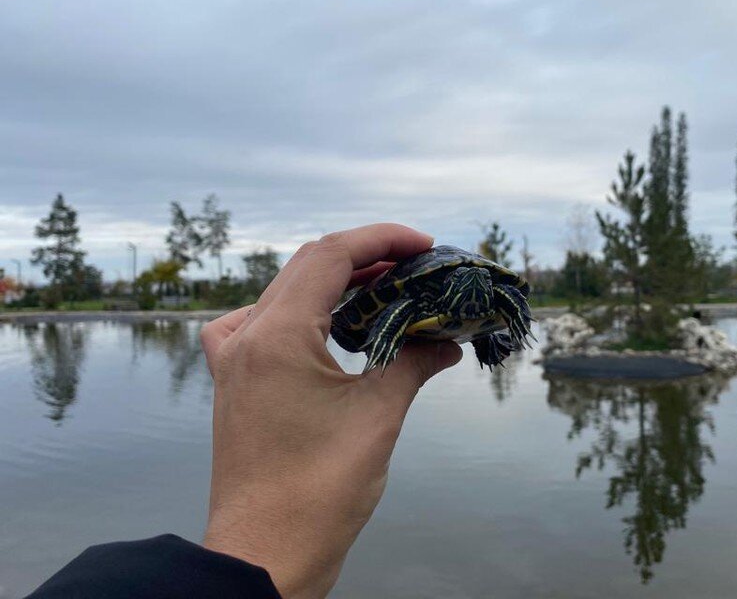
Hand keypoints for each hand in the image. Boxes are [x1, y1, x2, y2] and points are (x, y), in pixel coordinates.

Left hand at [199, 224, 461, 597]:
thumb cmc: (317, 493)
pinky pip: (265, 321)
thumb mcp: (378, 418)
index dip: (383, 239)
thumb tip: (449, 340)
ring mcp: (234, 358)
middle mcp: (246, 337)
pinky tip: (331, 325)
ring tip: (389, 289)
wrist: (265, 552)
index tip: (425, 245)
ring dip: (339, 283)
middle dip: (368, 257)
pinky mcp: (235, 380)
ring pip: (288, 291)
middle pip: (309, 266)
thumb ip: (415, 364)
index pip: (331, 256)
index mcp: (276, 336)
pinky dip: (306, 310)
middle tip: (417, 266)